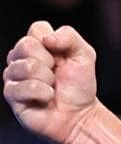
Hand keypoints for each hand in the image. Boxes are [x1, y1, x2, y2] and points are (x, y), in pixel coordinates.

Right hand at [4, 22, 101, 143]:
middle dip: (50, 61)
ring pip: (25, 66)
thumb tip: (47, 39)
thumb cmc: (80, 85)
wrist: (80, 114)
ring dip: (47, 79)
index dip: (54, 42)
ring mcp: (13, 76)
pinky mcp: (11, 94)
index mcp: (37, 45)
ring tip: (52, 87)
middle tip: (56, 74)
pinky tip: (46, 98)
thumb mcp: (85, 55)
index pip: (37, 28)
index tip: (62, 57)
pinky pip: (24, 87)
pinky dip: (42, 93)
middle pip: (26, 45)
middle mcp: (21, 58)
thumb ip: (70, 37)